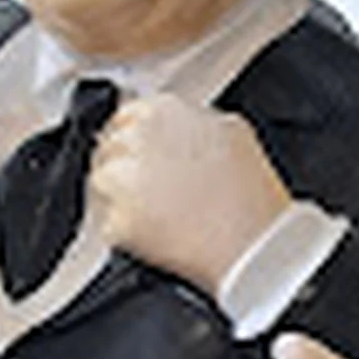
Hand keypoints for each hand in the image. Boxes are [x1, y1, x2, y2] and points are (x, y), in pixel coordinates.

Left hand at [91, 93, 290, 291]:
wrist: (256, 248)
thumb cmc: (254, 200)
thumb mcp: (233, 133)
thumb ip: (195, 122)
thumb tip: (180, 127)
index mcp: (166, 111)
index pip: (124, 116)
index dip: (134, 142)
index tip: (141, 159)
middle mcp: (140, 138)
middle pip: (107, 148)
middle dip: (124, 169)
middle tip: (152, 193)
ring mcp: (125, 178)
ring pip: (102, 183)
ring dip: (121, 199)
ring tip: (159, 215)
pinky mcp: (119, 219)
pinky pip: (110, 224)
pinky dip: (128, 233)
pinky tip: (159, 235)